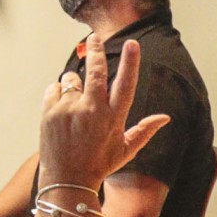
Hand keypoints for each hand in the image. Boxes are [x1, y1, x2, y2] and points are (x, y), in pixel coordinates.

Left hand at [39, 35, 169, 188]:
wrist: (66, 179)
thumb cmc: (99, 164)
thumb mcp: (126, 150)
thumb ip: (145, 130)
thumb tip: (165, 117)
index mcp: (113, 117)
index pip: (125, 84)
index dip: (130, 62)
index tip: (132, 44)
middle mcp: (92, 110)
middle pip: (96, 71)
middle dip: (96, 50)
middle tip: (94, 37)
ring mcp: (69, 110)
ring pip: (71, 79)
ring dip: (73, 84)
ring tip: (74, 105)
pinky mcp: (50, 112)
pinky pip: (54, 88)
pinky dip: (57, 93)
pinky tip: (61, 110)